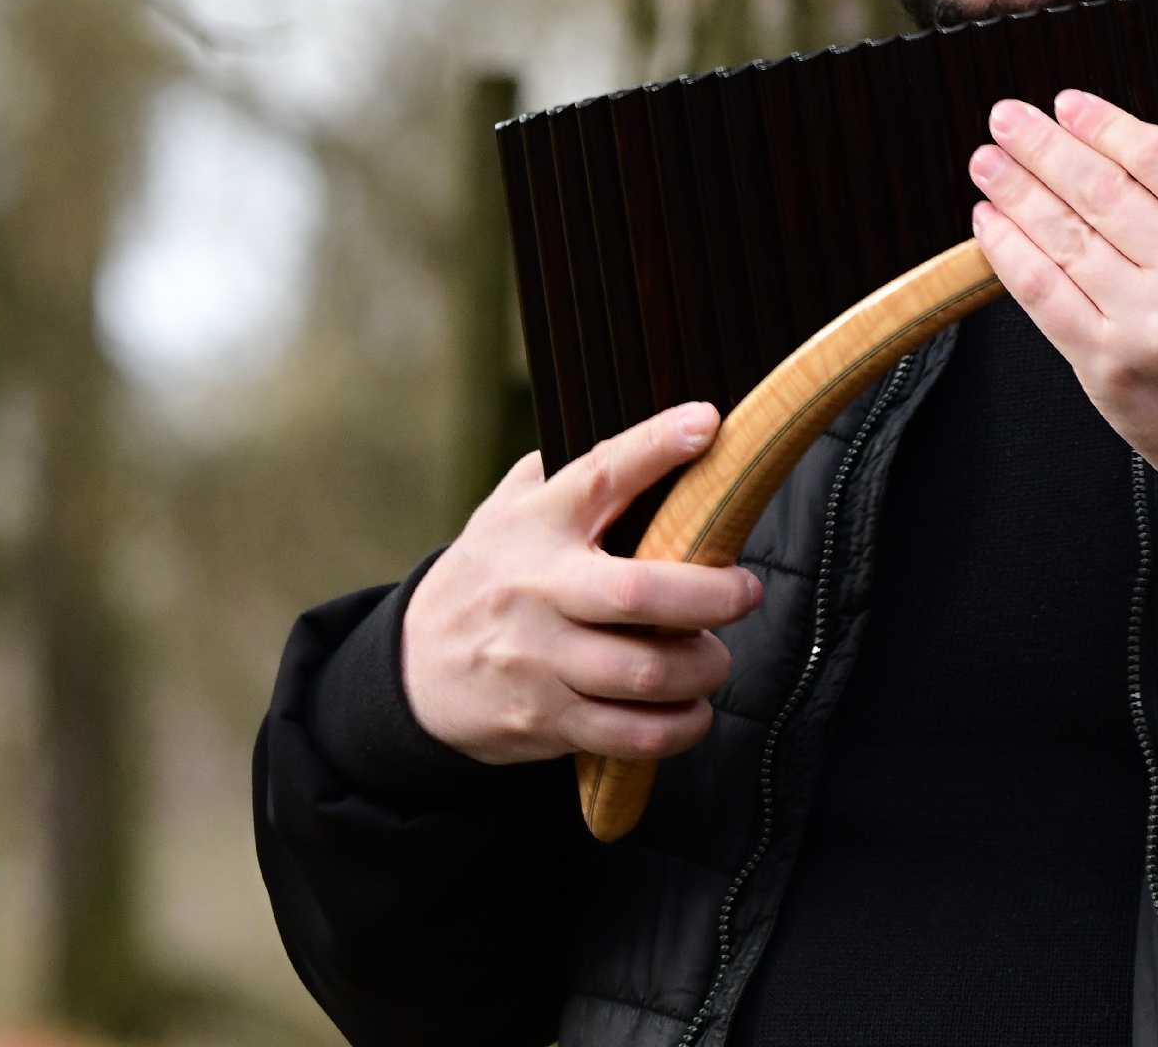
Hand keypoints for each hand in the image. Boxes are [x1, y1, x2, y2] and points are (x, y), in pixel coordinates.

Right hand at [401, 404, 765, 765]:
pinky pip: (631, 733)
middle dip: (712, 595)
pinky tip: (692, 708)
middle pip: (639, 594)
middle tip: (745, 592)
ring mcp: (539, 660)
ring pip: (645, 672)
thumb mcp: (510, 510)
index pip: (601, 474)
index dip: (657, 446)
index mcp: (536, 523)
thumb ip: (570, 474)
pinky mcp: (546, 719)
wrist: (412, 669)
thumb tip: (667, 435)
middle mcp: (538, 588)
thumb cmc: (490, 574)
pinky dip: (680, 725)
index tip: (708, 424)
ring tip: (713, 658)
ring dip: (704, 668)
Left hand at [969, 88, 1157, 483]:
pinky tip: (990, 222)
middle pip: (1101, 191)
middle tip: (1007, 118)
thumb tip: (1119, 153)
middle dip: (1044, 147)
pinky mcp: (1106, 367)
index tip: (1069, 103)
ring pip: (1064, 238)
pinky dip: (1010, 253)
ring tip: (988, 162)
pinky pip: (1043, 296)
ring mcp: (1146, 325)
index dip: (1104, 123)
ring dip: (1017, 192)